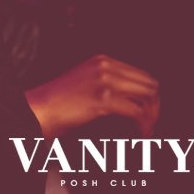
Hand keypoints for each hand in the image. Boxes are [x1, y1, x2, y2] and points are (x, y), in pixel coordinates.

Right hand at [25, 54, 160, 137]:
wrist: (39, 109)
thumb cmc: (58, 100)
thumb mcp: (84, 81)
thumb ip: (107, 81)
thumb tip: (135, 97)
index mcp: (101, 60)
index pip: (142, 74)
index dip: (149, 96)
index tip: (147, 111)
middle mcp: (105, 66)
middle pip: (150, 84)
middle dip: (154, 106)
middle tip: (149, 123)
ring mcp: (105, 81)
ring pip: (148, 97)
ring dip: (151, 116)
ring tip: (145, 129)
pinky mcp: (103, 99)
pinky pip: (137, 112)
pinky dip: (142, 126)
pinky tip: (138, 133)